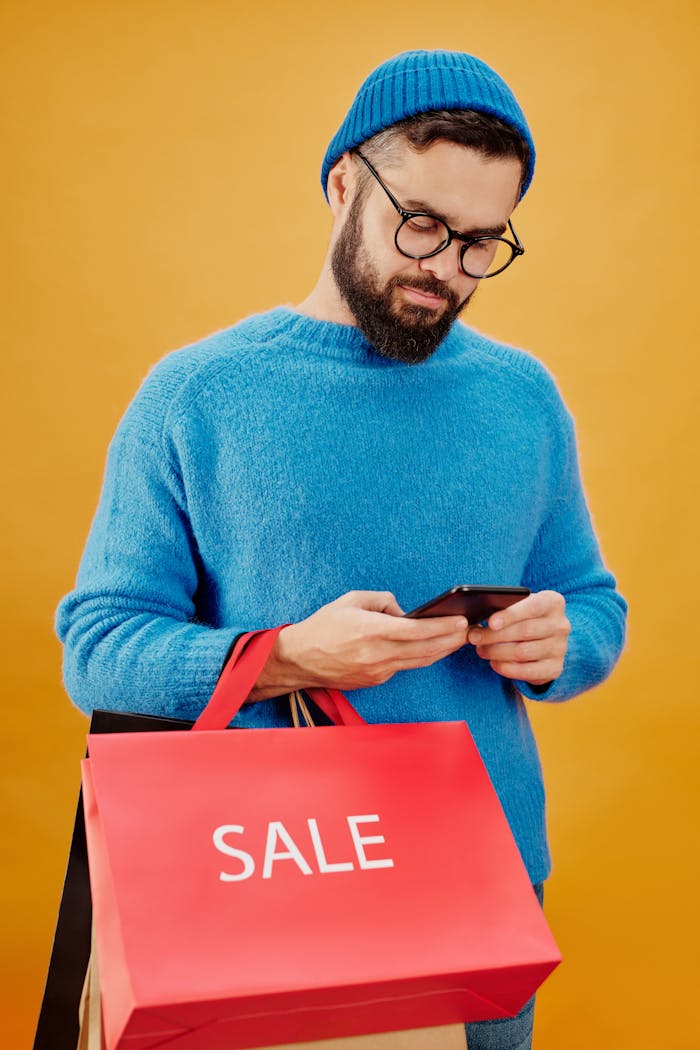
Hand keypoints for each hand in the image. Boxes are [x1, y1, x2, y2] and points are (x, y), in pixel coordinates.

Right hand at [248, 590, 468, 699]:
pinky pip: (402, 667)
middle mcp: (376, 654)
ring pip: (418, 662)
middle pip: (424, 650)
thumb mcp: (351, 600)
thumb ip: (382, 601)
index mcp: (371, 630)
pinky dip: (418, 658)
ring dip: (440, 651)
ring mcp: (377, 671)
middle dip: (450, 641)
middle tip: (468, 631)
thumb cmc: (323, 626)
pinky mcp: (375, 681)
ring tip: (456, 641)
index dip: (442, 627)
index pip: (416, 631)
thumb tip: (404, 611)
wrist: (299, 659)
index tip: (459, 621)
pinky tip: (429, 649)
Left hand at [467, 590, 569, 686]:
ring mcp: (560, 648)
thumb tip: (478, 615)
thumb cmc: (524, 617)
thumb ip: (505, 607)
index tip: (490, 622)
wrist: (546, 639)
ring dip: (497, 652)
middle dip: (495, 635)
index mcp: (553, 602)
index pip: (532, 606)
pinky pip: (528, 671)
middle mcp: (561, 625)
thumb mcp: (519, 606)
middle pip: (525, 631)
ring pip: (524, 652)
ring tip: (481, 650)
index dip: (510, 615)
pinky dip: (507, 668)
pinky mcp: (555, 668)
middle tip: (474, 637)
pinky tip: (494, 663)